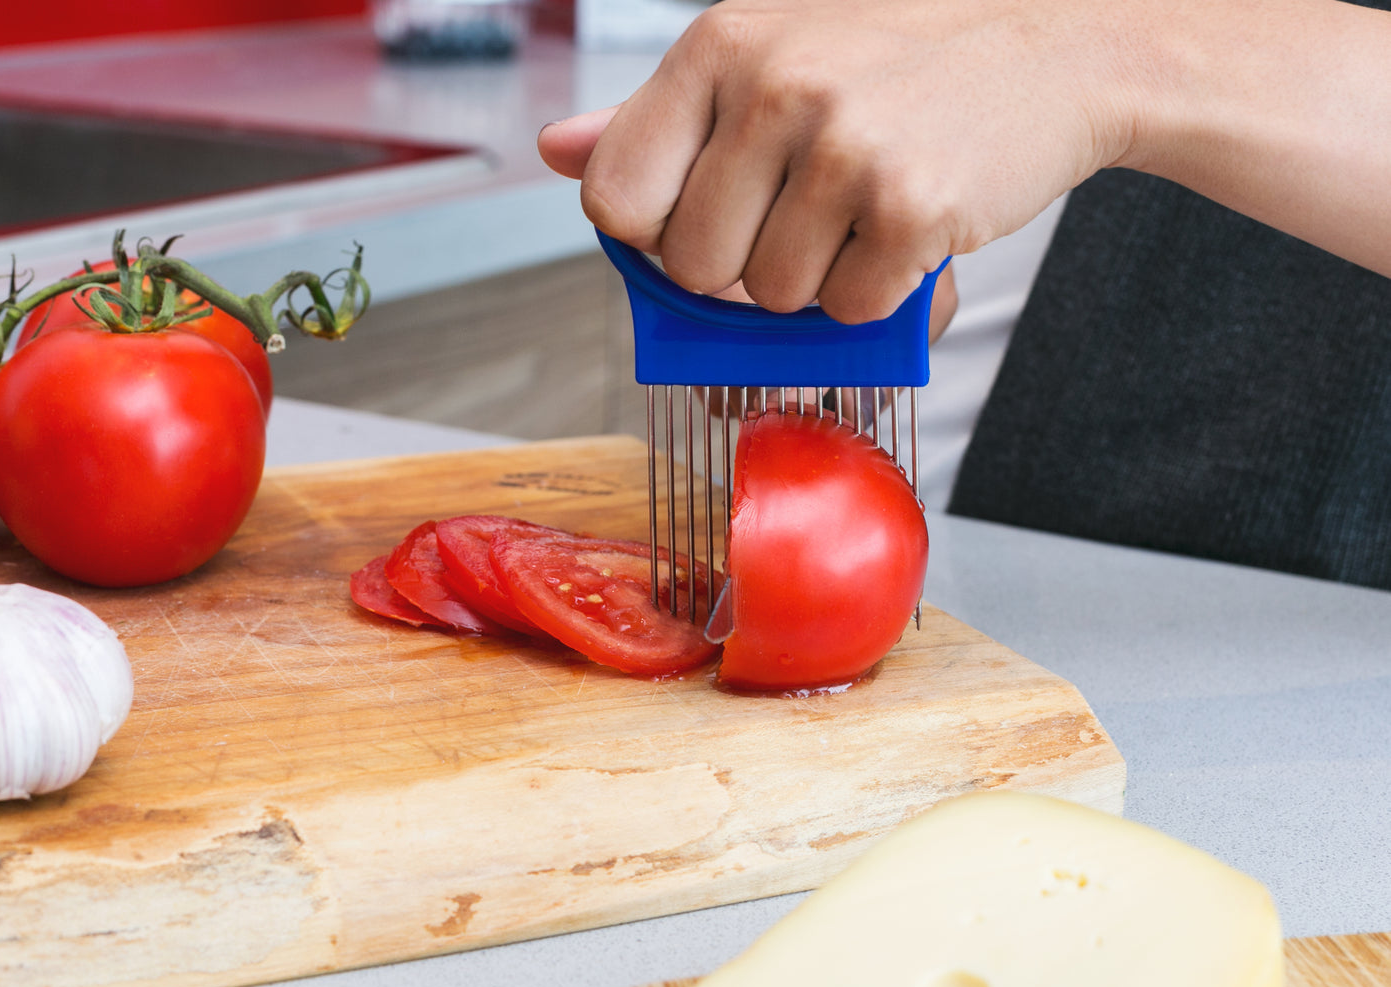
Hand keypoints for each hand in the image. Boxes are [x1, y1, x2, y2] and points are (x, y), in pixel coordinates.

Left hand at [541, 0, 1138, 324]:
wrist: (1054, 49)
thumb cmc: (895, 61)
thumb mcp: (767, 55)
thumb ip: (657, 117)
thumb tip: (558, 150)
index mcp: (719, 47)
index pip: (614, 198)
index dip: (655, 234)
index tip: (704, 221)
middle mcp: (774, 89)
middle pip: (690, 267)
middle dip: (742, 267)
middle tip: (805, 213)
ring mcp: (843, 148)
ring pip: (770, 300)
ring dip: (816, 279)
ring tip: (862, 210)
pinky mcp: (912, 208)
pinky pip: (848, 313)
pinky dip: (879, 295)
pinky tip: (907, 228)